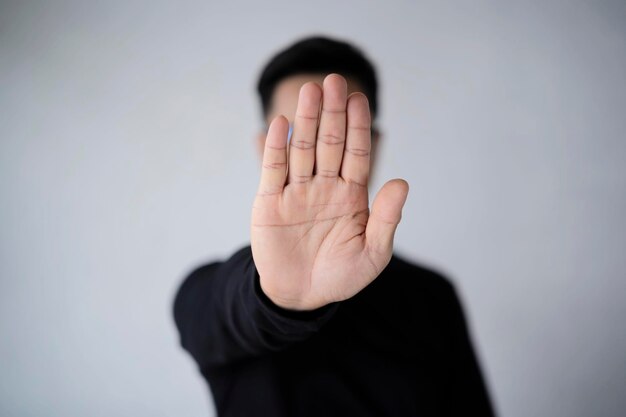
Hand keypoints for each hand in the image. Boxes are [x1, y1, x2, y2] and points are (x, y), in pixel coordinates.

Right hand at [251, 74, 408, 310]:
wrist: (301, 295)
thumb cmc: (340, 276)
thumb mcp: (372, 254)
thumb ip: (386, 219)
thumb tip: (402, 182)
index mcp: (352, 194)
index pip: (357, 153)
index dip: (359, 127)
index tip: (361, 99)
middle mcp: (324, 186)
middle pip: (329, 143)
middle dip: (333, 113)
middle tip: (334, 81)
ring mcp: (296, 192)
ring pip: (302, 149)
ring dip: (306, 120)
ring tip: (311, 90)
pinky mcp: (270, 202)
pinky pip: (273, 170)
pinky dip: (276, 148)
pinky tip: (281, 124)